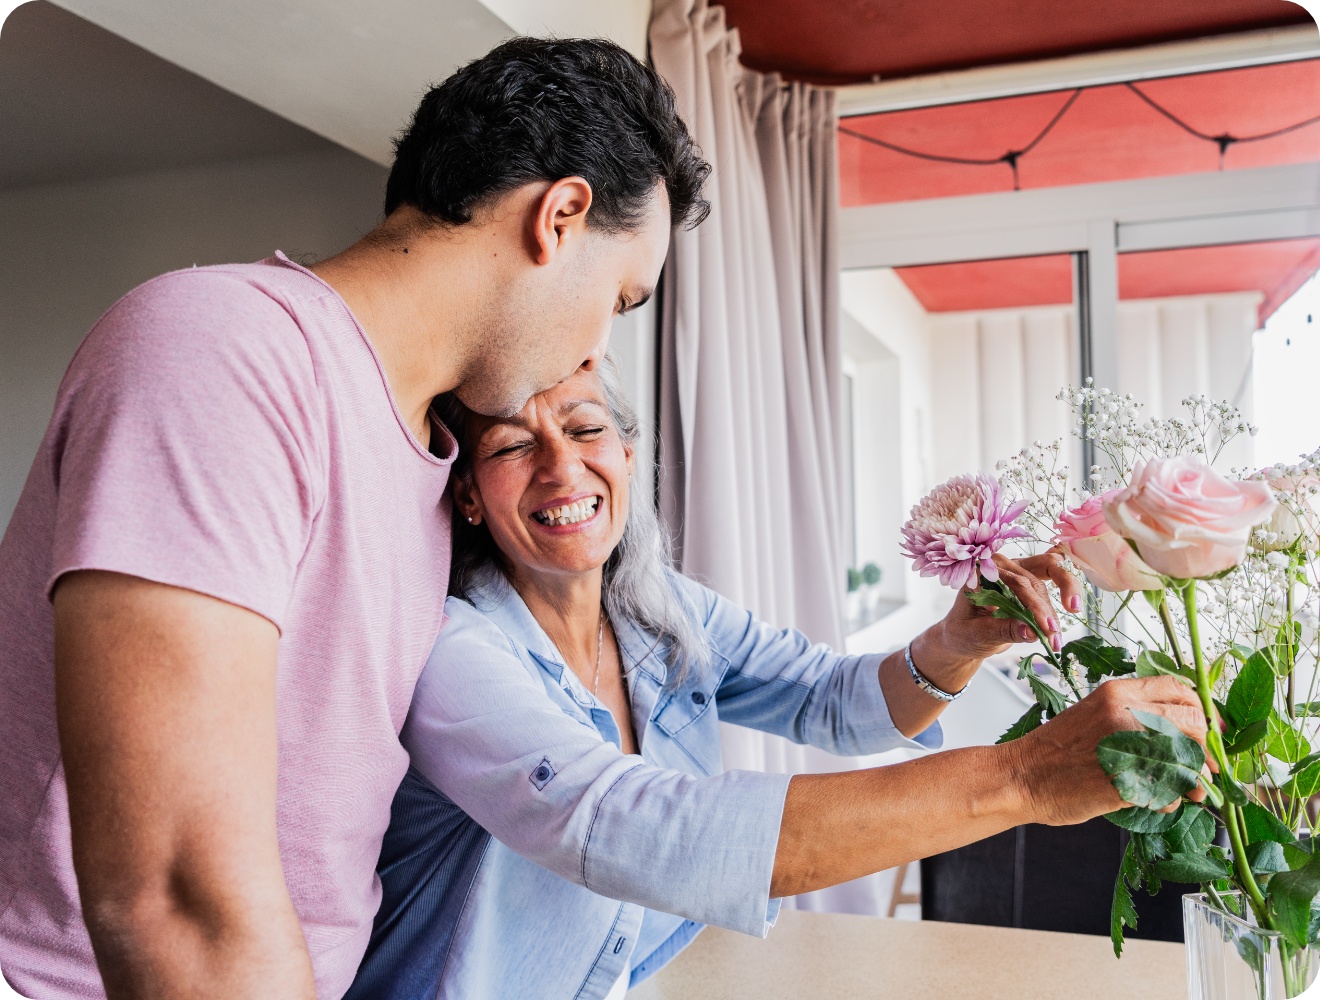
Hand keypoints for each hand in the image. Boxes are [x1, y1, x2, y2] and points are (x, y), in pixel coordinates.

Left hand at [938, 548, 1081, 661]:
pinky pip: (1048, 589)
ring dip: (1053, 613)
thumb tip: (1031, 631)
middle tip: (1054, 633)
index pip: (1016, 583)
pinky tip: (1060, 628)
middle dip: (1048, 609)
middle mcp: (1000, 567)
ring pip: (1045, 585)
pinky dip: (1055, 610)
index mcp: (982, 571)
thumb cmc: (963, 632)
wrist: (963, 637)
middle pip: (1035, 579)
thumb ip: (1004, 630)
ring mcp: (1015, 573)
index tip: (1046, 627)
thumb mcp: (979, 634)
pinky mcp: (1026, 586)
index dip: (1035, 605)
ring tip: (1055, 641)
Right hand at [1008, 675, 1208, 826]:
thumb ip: (1137, 714)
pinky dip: (1170, 799)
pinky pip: (1168, 789)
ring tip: (1187, 790)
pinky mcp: (1125, 780)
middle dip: (1205, 749)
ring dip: (1192, 778)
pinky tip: (1157, 801)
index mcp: (1117, 692)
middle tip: (1204, 767)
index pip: (1180, 689)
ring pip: (1187, 758)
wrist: (1022, 776)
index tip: (1212, 729)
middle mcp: (1125, 713)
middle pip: (1193, 722)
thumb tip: (1186, 730)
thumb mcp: (1097, 714)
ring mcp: (1125, 746)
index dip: (1203, 711)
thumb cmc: (1058, 750)